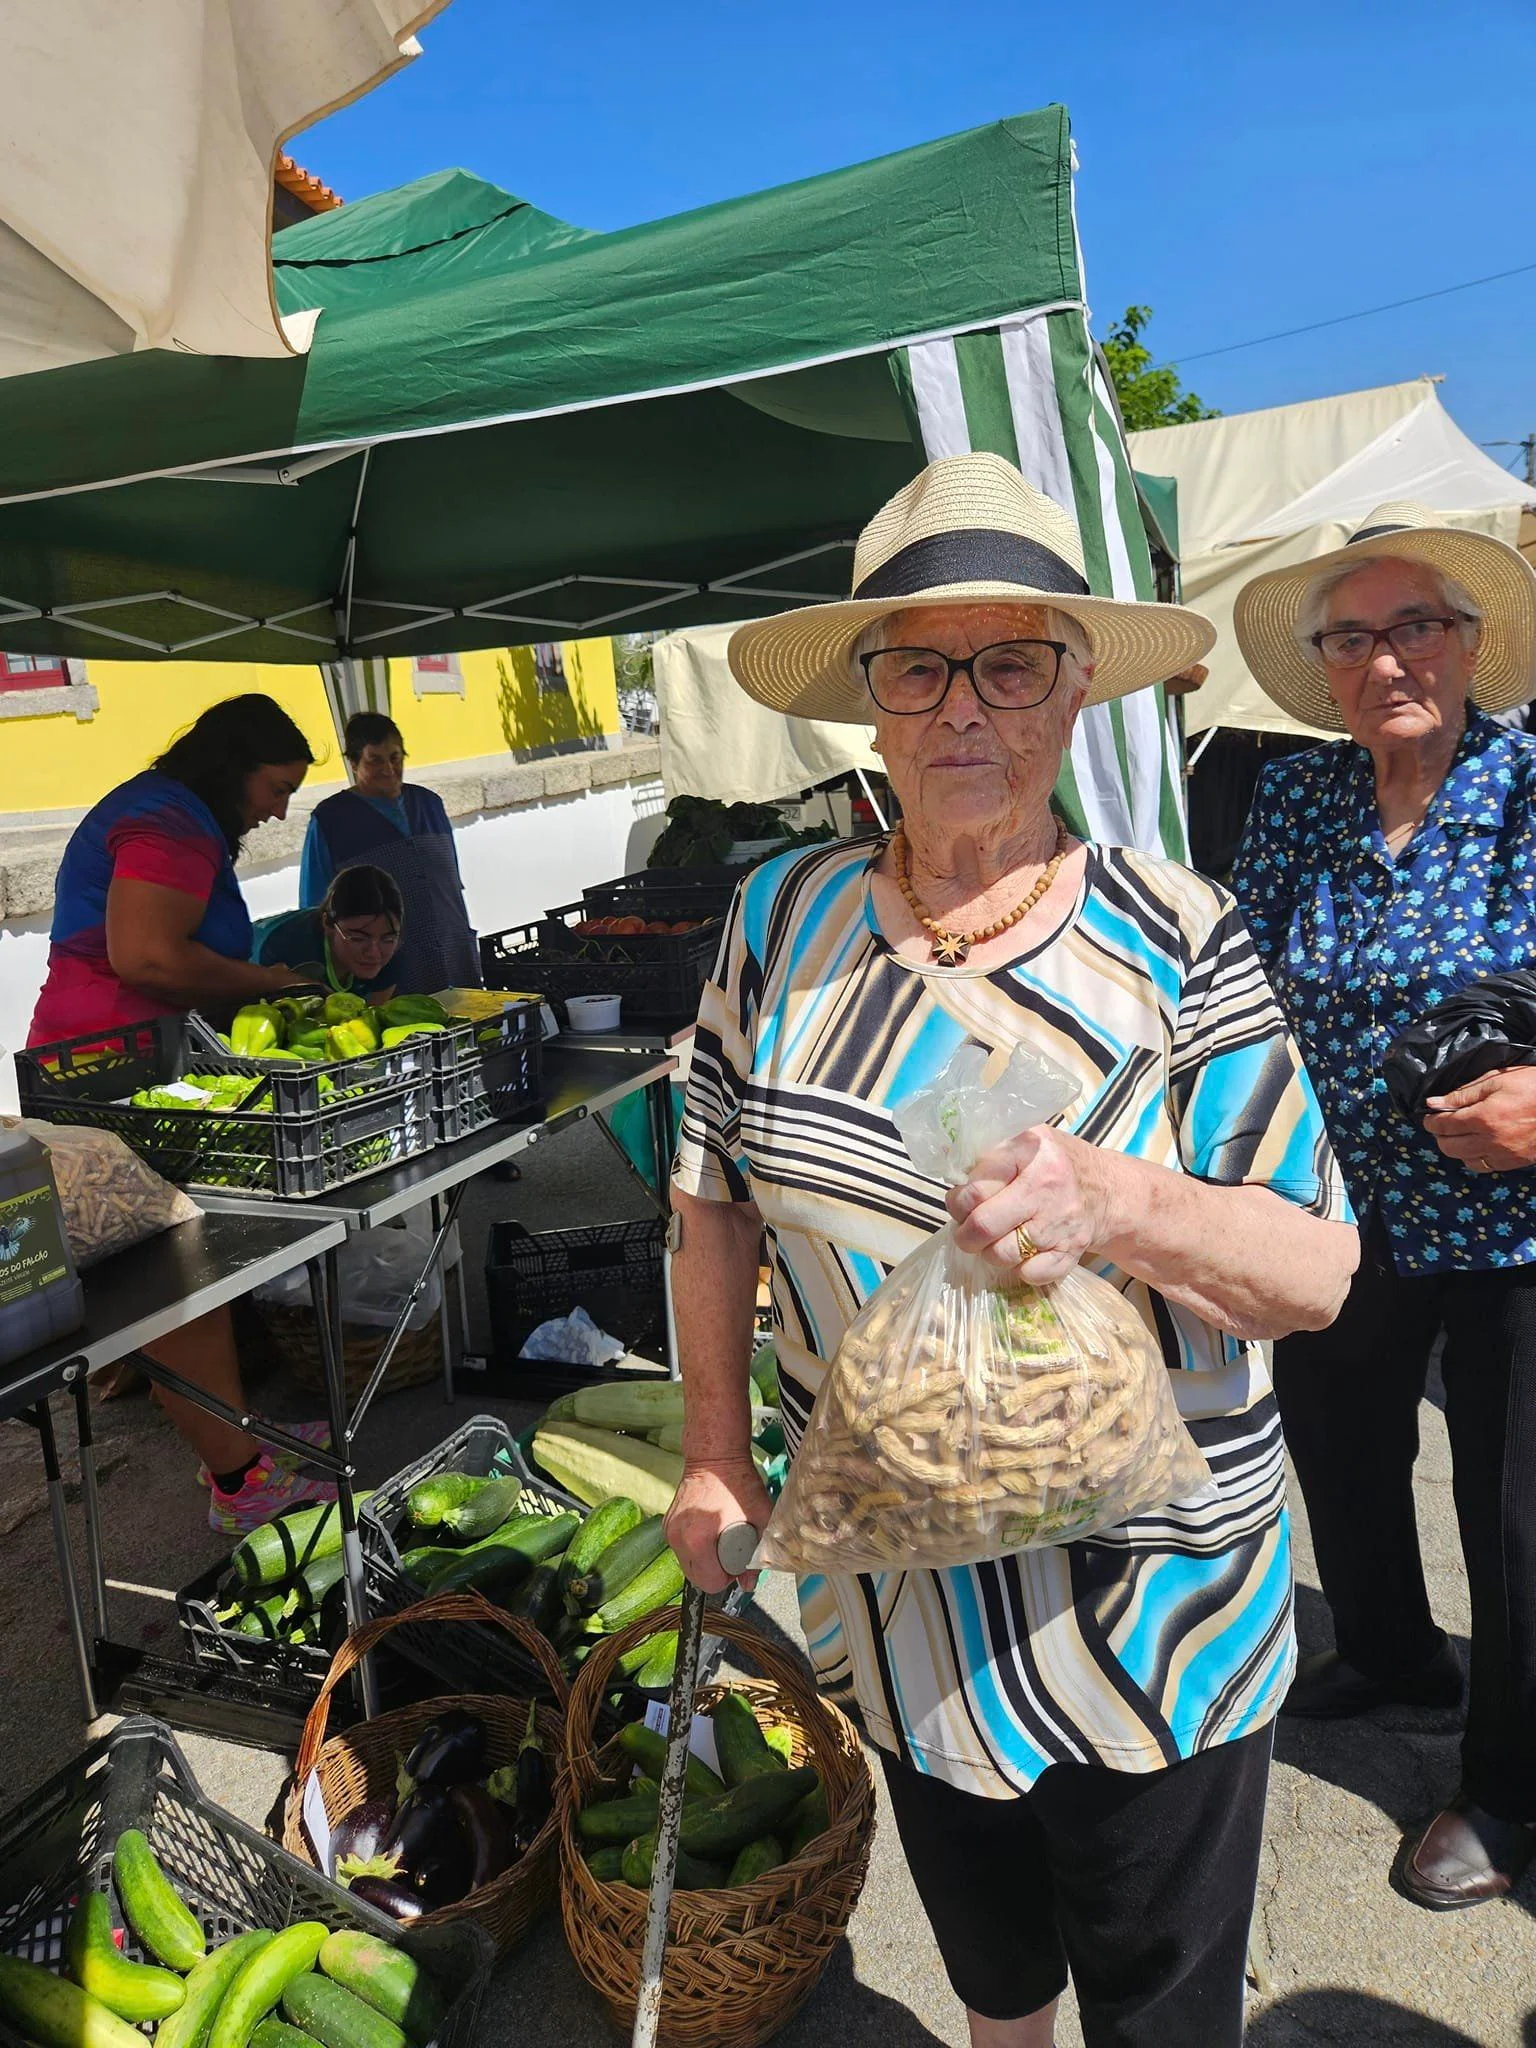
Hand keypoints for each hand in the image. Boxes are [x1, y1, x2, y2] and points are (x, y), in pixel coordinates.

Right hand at [664, 1454, 771, 1593]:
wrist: (715, 1456)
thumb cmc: (738, 1483)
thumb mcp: (759, 1518)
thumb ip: (757, 1555)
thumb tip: (748, 1584)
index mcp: (698, 1540)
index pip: (710, 1583)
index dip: (728, 1577)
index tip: (737, 1560)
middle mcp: (678, 1538)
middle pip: (696, 1578)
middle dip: (716, 1572)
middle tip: (731, 1552)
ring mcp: (669, 1531)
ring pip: (687, 1565)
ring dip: (705, 1561)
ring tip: (721, 1541)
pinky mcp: (667, 1524)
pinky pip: (681, 1549)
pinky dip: (695, 1548)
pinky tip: (709, 1533)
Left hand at [946, 1126, 1115, 1283]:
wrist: (1108, 1190)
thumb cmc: (1054, 1166)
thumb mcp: (1024, 1143)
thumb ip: (986, 1155)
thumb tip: (945, 1168)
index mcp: (1028, 1151)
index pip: (973, 1188)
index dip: (957, 1201)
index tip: (960, 1204)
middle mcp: (1046, 1186)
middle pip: (983, 1225)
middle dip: (965, 1235)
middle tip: (967, 1232)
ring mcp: (1060, 1222)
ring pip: (1001, 1254)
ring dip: (989, 1252)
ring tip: (995, 1240)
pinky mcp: (1071, 1251)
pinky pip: (1030, 1274)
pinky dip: (1020, 1269)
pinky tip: (1023, 1252)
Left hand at [1423, 1068, 1535, 1170]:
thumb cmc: (1533, 1086)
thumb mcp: (1497, 1080)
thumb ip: (1463, 1094)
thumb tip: (1434, 1103)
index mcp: (1484, 1117)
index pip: (1444, 1125)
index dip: (1431, 1121)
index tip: (1429, 1116)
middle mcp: (1490, 1140)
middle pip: (1449, 1146)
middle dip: (1440, 1136)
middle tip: (1441, 1125)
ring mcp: (1504, 1154)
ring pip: (1465, 1160)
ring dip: (1456, 1148)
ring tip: (1460, 1135)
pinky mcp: (1515, 1163)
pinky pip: (1484, 1166)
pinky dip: (1474, 1158)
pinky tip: (1477, 1145)